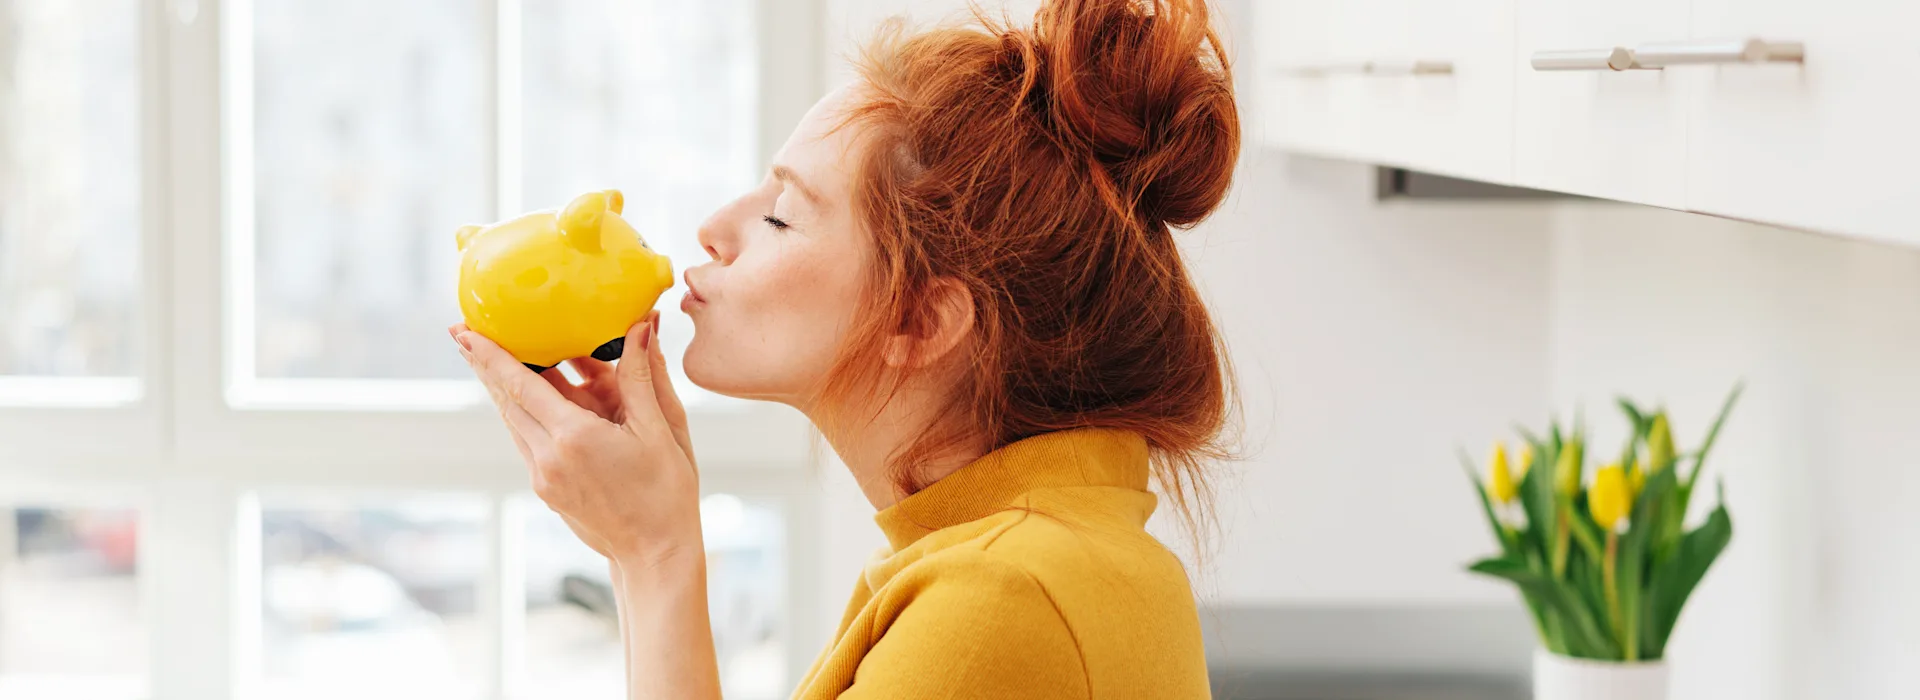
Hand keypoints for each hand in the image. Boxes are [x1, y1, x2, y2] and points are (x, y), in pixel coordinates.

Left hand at [452, 312, 701, 568]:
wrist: (656, 553)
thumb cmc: (667, 492)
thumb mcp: (662, 429)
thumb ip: (642, 376)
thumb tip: (641, 326)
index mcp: (575, 437)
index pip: (520, 384)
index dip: (490, 355)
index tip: (465, 331)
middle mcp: (549, 457)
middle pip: (505, 400)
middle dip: (485, 365)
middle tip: (463, 332)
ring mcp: (543, 476)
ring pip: (513, 421)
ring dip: (501, 389)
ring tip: (488, 358)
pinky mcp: (545, 489)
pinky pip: (526, 440)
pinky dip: (522, 413)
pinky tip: (527, 399)